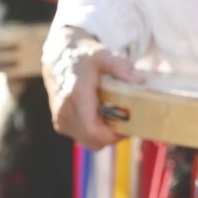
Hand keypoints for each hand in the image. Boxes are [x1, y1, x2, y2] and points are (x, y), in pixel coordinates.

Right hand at [44, 25, 142, 148]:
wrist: (59, 58)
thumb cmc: (84, 57)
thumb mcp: (104, 55)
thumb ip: (121, 66)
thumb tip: (139, 80)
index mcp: (77, 96)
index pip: (93, 131)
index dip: (113, 136)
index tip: (128, 127)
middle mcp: (65, 112)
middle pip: (94, 140)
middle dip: (113, 136)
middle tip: (127, 123)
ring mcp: (61, 120)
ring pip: (88, 141)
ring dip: (104, 135)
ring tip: (116, 117)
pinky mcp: (60, 124)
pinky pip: (82, 137)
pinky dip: (95, 132)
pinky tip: (102, 116)